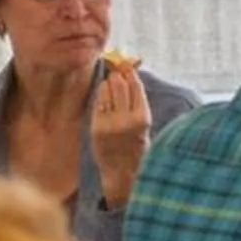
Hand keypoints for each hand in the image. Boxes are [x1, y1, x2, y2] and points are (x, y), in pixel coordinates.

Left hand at [90, 68, 151, 204]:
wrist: (124, 172)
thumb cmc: (136, 145)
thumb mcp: (144, 124)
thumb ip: (138, 101)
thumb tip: (130, 73)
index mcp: (143, 118)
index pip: (136, 86)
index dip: (131, 74)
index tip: (128, 68)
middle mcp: (126, 120)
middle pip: (120, 85)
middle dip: (119, 76)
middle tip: (118, 73)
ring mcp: (110, 123)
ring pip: (107, 91)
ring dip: (109, 84)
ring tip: (111, 86)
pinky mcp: (96, 127)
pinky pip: (98, 102)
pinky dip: (101, 95)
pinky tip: (104, 96)